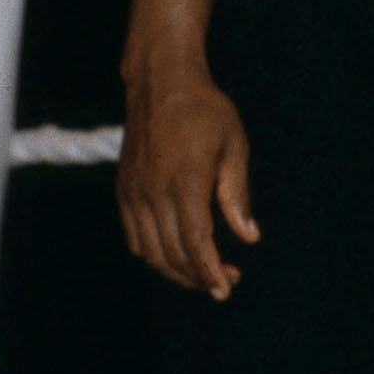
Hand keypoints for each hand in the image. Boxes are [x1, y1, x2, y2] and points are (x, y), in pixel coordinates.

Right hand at [117, 61, 257, 299]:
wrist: (160, 85)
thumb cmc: (206, 112)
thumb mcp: (234, 145)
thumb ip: (237, 193)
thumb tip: (250, 237)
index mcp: (185, 181)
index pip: (195, 241)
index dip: (210, 270)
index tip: (226, 288)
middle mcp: (153, 192)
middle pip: (172, 253)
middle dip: (198, 276)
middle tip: (225, 284)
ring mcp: (134, 193)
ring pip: (150, 251)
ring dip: (176, 271)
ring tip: (205, 276)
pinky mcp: (124, 192)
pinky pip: (135, 237)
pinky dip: (154, 255)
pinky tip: (176, 257)